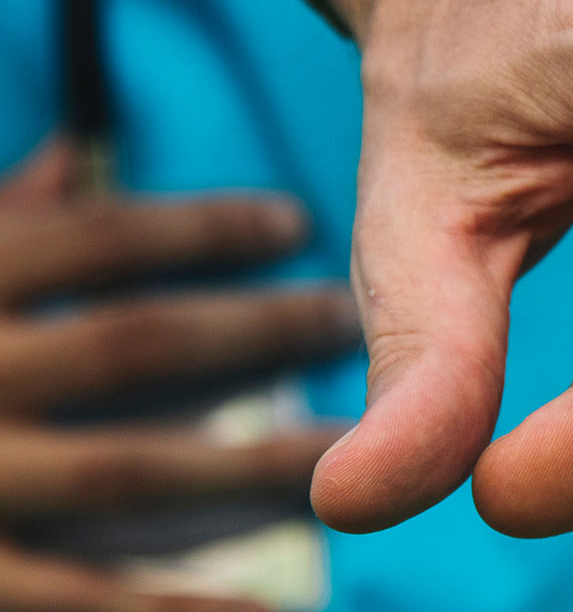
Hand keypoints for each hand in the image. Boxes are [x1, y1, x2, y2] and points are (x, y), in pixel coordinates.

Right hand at [0, 143, 357, 611]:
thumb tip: (72, 159)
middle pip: (140, 346)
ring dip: (254, 462)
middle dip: (259, 332)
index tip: (292, 222)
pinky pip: (87, 601)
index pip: (95, 240)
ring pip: (135, 469)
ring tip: (344, 451)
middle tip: (347, 327)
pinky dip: (180, 611)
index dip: (202, 227)